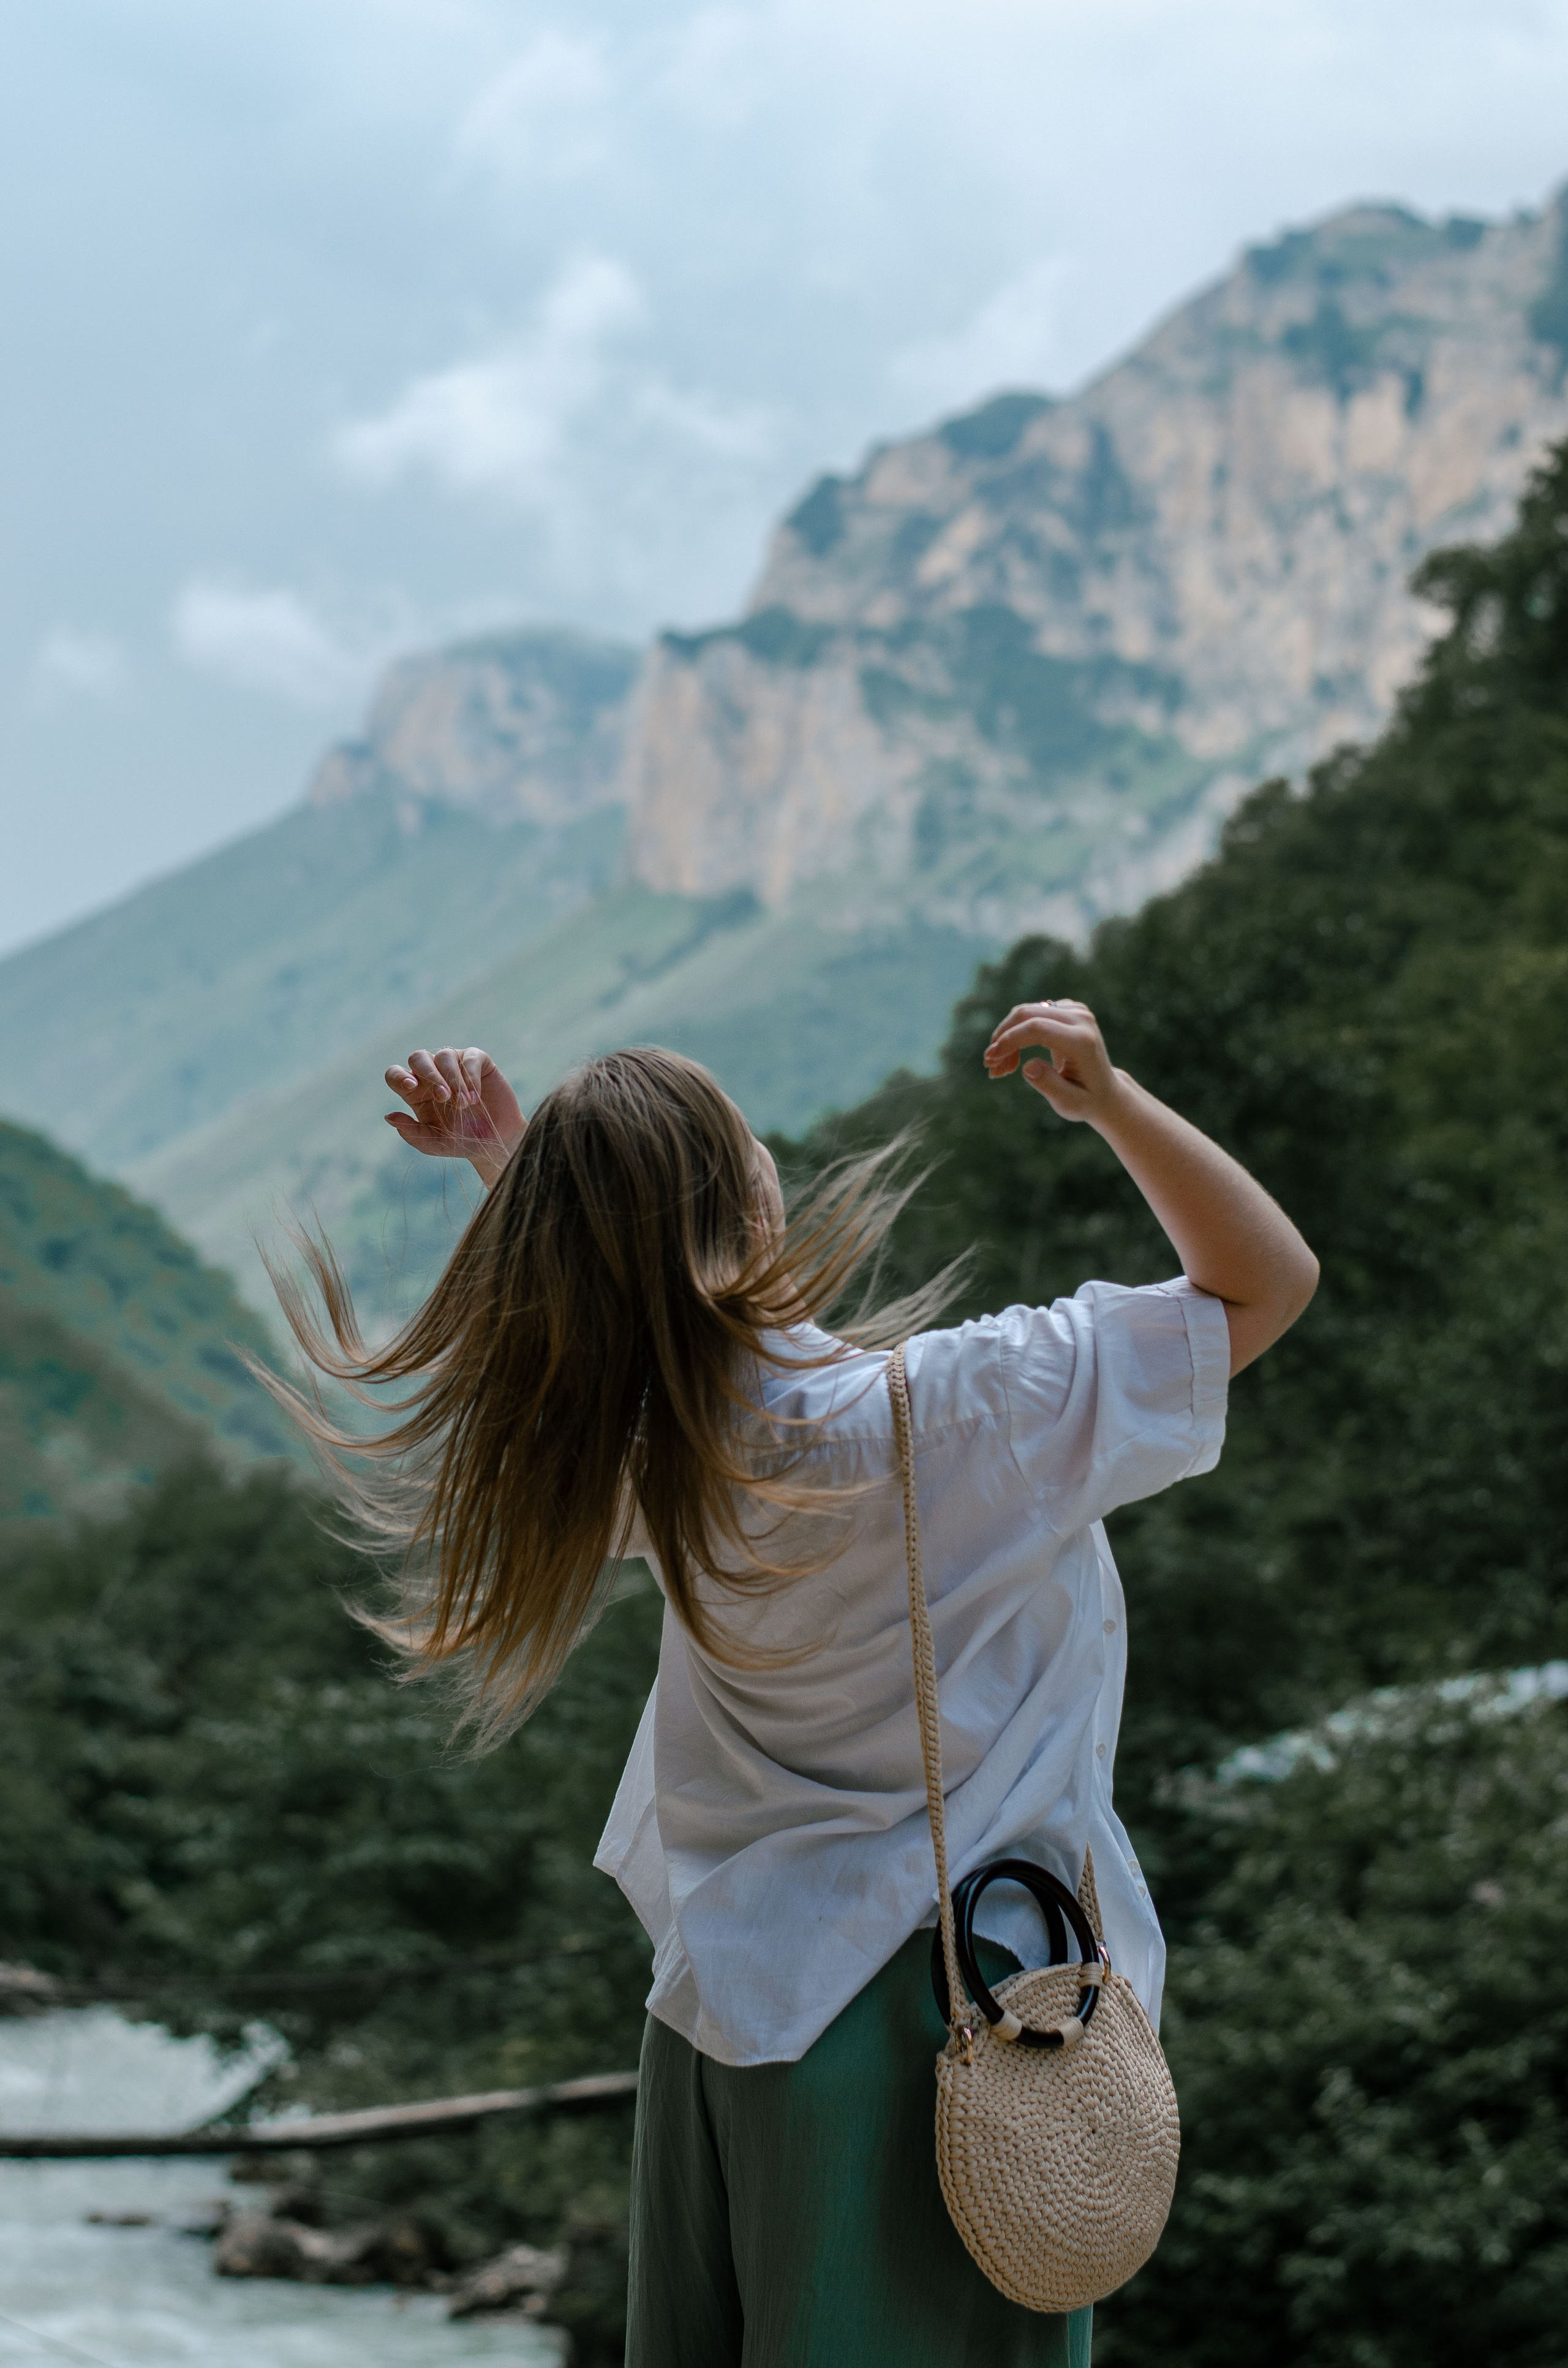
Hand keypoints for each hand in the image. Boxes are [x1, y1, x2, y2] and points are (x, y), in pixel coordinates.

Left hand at [384, 1047, 524, 1188]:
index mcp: (416, 1093)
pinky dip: (471, 1076)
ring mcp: (455, 1065)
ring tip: (464, 1104)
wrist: (496, 1142)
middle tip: (444, 1097)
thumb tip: (388, 1116)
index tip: (411, 1086)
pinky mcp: (478, 1061)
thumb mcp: (433, 1143)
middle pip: (418, 1057)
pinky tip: (476, 1096)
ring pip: (444, 1055)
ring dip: (454, 1081)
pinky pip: (469, 1057)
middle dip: (429, 1075)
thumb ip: (411, 1133)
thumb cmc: (462, 1142)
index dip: (398, 1076)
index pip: (395, 1074)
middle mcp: (432, 1075)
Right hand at [982, 999, 1126, 1127]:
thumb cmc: (1085, 1100)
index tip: (990, 1060)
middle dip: (1002, 1038)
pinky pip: (1031, 1014)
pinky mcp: (1067, 1009)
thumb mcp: (1069, 1103)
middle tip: (990, 1065)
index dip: (1009, 1040)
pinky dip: (1016, 1034)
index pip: (1037, 1028)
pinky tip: (1013, 1059)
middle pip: (1028, 1014)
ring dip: (1006, 1038)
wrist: (1105, 1090)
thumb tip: (1027, 1066)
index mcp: (1083, 1041)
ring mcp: (1075, 1010)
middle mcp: (1081, 1019)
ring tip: (1000, 1069)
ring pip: (1026, 1013)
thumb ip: (1049, 1085)